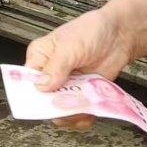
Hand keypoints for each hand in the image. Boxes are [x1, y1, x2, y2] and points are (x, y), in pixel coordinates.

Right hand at [23, 0, 146, 129]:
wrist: (119, 35)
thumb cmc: (91, 31)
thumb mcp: (70, 46)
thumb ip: (56, 66)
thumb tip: (41, 86)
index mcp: (39, 58)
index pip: (26, 82)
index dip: (32, 95)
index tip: (44, 102)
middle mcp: (49, 74)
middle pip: (43, 101)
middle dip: (54, 107)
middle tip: (68, 104)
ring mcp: (66, 87)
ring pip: (60, 110)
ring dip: (71, 113)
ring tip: (83, 104)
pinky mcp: (81, 95)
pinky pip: (77, 113)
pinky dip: (83, 116)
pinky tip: (89, 110)